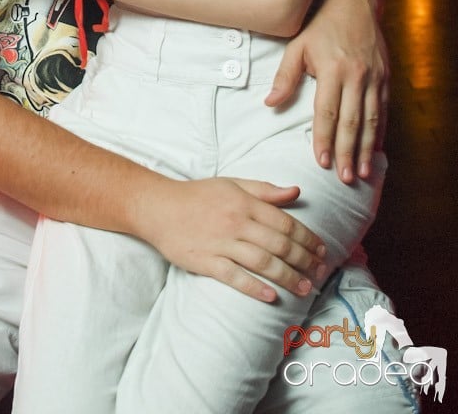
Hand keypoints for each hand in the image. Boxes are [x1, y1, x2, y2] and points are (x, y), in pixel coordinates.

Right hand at [141, 177, 326, 301]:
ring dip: (288, 277)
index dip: (307, 238)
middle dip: (304, 260)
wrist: (158, 207)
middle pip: (279, 244)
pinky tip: (271, 296)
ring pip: (262, 262)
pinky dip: (254, 287)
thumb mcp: (232, 184)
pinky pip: (234, 276)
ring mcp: (220, 243)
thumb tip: (296, 191)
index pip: (285, 222)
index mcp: (244, 202)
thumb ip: (265, 189)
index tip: (321, 250)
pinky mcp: (206, 261)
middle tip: (320, 272)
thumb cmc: (197, 195)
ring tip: (305, 288)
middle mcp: (235, 222)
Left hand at [266, 0, 388, 183]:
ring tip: (363, 172)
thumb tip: (269, 103)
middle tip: (345, 178)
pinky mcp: (385, 76)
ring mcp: (375, 76)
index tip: (321, 161)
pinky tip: (376, 149)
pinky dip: (380, 132)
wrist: (353, 1)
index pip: (327, 111)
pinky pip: (383, 109)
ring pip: (372, 119)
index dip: (323, 138)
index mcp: (332, 69)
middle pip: (352, 121)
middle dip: (348, 152)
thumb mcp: (296, 46)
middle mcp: (357, 75)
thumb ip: (285, 77)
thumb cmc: (318, 25)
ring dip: (367, 148)